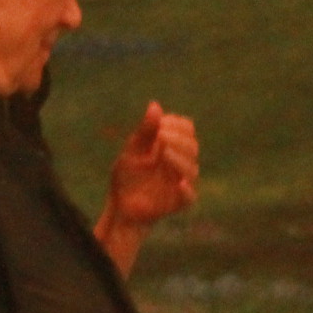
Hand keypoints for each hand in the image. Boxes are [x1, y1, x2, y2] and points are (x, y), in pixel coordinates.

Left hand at [104, 101, 198, 231]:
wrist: (120, 207)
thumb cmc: (127, 176)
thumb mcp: (132, 151)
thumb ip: (145, 131)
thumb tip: (155, 105)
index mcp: (172, 147)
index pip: (187, 129)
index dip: (177, 124)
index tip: (161, 124)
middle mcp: (180, 163)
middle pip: (192, 146)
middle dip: (178, 139)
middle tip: (160, 136)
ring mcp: (180, 183)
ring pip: (192, 169)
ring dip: (179, 158)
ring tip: (163, 153)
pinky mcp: (178, 203)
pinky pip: (190, 197)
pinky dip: (187, 191)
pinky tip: (179, 184)